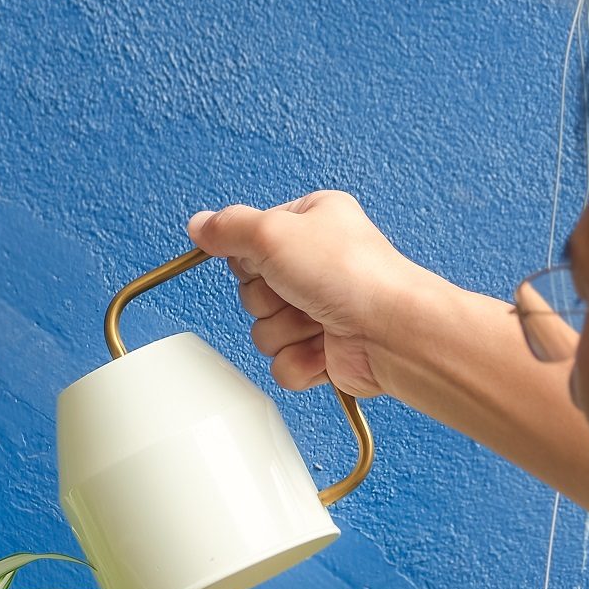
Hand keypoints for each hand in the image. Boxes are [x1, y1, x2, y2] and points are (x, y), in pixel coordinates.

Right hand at [186, 192, 437, 397]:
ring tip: (318, 319)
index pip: (248, 243)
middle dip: (270, 300)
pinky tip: (326, 347)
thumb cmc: (350, 274)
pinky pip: (281, 365)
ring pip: (263, 332)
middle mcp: (315, 265)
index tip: (271, 259)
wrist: (390, 332)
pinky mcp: (322, 352)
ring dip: (286, 331)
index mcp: (310, 223)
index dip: (250, 258)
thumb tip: (198, 224)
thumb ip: (228, 228)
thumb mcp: (274, 232)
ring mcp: (318, 310)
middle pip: (251, 292)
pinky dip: (300, 361)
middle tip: (300, 291)